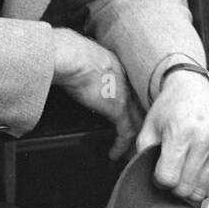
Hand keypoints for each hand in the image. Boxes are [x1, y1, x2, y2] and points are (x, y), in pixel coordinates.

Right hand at [52, 29, 140, 161]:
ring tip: (127, 151)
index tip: (127, 115)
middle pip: (138, 105)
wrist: (72, 56)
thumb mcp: (82, 59)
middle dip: (138, 122)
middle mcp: (126, 80)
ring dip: (133, 136)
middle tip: (136, 138)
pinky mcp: (118, 109)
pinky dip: (121, 145)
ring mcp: (125, 95)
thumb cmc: (70, 53)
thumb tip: (75, 75)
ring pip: (137, 120)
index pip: (130, 89)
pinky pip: (126, 132)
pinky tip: (114, 154)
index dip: (130, 104)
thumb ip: (86, 69)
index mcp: (118, 66)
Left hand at [135, 70, 208, 201]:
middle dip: (174, 188)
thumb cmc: (170, 111)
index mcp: (181, 132)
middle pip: (185, 188)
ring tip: (184, 174)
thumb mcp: (149, 127)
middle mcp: (205, 139)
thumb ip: (144, 155)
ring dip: (190, 189)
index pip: (168, 178)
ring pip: (202, 191)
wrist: (195, 92)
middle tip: (171, 174)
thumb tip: (148, 182)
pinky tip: (197, 174)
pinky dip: (205, 187)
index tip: (159, 172)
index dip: (159, 180)